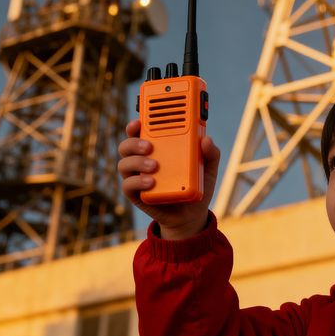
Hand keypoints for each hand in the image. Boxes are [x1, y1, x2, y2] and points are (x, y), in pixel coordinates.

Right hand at [118, 119, 221, 239]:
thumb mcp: (208, 169)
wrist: (191, 215)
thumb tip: (206, 139)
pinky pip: (128, 186)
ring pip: (124, 163)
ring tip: (154, 166)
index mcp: (157, 148)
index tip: (140, 120)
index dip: (136, 124)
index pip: (141, 132)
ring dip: (136, 161)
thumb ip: (210, 153)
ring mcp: (138, 177)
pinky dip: (137, 181)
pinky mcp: (137, 195)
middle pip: (127, 145)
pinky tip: (151, 182)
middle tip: (149, 145)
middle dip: (134, 141)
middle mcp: (143, 160)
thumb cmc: (195, 186)